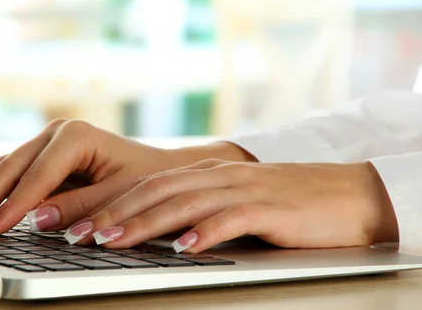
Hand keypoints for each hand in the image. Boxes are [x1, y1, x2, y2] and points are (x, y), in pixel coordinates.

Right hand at [0, 119, 251, 234]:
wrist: (159, 169)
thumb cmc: (146, 180)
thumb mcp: (117, 196)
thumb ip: (77, 207)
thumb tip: (36, 218)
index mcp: (77, 136)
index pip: (38, 174)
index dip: (15, 203)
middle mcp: (58, 131)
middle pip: (13, 166)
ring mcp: (47, 140)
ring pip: (6, 164)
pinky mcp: (43, 153)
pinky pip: (12, 169)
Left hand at [70, 160, 398, 252]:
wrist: (348, 195)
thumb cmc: (287, 205)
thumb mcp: (234, 202)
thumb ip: (198, 210)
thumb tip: (159, 235)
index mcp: (205, 174)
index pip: (146, 185)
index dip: (107, 202)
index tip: (74, 222)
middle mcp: (217, 175)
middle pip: (154, 190)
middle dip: (111, 211)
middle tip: (75, 232)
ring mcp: (243, 189)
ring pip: (183, 203)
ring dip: (143, 223)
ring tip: (111, 240)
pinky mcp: (270, 207)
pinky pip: (231, 219)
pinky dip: (204, 233)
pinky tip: (183, 248)